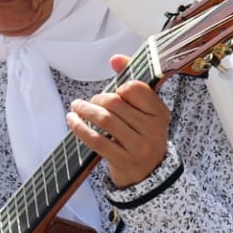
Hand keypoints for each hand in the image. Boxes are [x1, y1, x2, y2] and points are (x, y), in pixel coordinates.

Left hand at [66, 55, 170, 187]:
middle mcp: (153, 129)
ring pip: (105, 121)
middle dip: (97, 99)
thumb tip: (116, 58)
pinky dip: (80, 128)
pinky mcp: (122, 160)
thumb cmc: (143, 135)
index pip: (135, 88)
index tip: (114, 92)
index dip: (120, 87)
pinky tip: (72, 121)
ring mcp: (138, 147)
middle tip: (88, 102)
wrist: (150, 173)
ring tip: (76, 107)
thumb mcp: (145, 111)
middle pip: (116, 103)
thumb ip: (132, 83)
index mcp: (160, 112)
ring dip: (85, 111)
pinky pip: (96, 140)